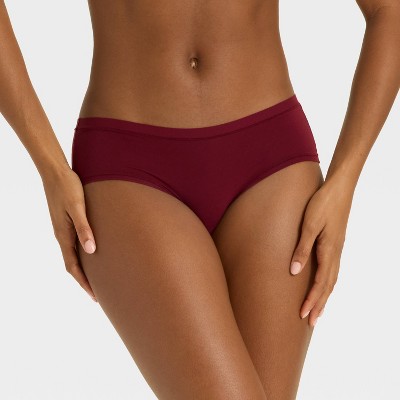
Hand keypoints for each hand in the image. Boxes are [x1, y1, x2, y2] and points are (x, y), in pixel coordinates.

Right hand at [41, 165, 97, 301]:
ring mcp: (63, 230)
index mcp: (64, 235)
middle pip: (73, 265)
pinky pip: (74, 245)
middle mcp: (62, 236)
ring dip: (84, 269)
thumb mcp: (78, 207)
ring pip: (73, 256)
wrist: (55, 172)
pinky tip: (92, 254)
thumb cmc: (68, 188)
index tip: (94, 296)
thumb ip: (84, 228)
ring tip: (97, 278)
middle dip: (84, 281)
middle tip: (98, 293)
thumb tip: (91, 251)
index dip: (84, 282)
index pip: (73, 267)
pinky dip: (82, 255)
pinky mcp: (67, 222)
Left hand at [290, 178, 354, 326]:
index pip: (320, 283)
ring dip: (324, 296)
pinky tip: (323, 285)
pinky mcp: (335, 244)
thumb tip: (294, 271)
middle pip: (328, 286)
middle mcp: (335, 253)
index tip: (303, 315)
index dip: (312, 300)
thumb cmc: (322, 204)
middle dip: (319, 305)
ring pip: (331, 280)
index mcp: (328, 250)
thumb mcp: (309, 224)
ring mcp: (337, 249)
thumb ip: (302, 248)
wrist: (339, 188)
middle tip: (311, 323)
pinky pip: (332, 270)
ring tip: (317, 311)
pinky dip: (327, 283)